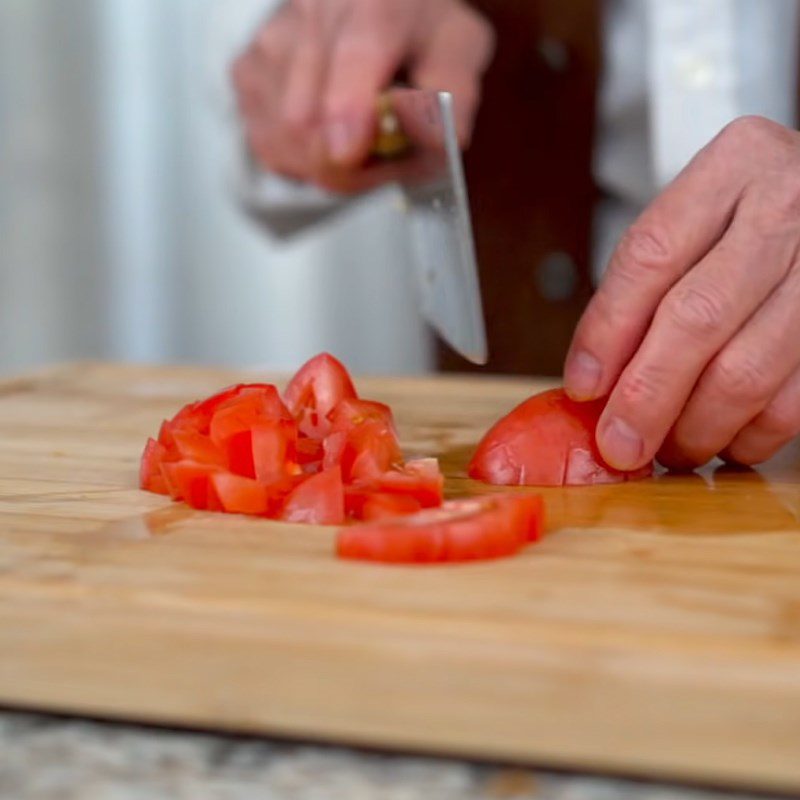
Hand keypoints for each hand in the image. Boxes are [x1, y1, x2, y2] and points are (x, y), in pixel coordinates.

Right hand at [230, 0, 493, 191]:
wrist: (368, 3)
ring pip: (287, 140)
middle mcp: (313, 9)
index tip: (349, 152)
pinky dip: (303, 158)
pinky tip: (327, 132)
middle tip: (388, 159)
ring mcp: (270, 41)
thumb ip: (452, 94)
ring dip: (330, 166)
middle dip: (355, 165)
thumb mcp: (458, 50)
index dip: (348, 106)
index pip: (356, 52)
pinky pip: (270, 144)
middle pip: (310, 117)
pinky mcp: (245, 71)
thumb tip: (434, 138)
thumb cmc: (417, 29)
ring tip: (361, 141)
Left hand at [564, 116, 799, 470]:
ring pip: (747, 368)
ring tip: (668, 449)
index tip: (583, 386)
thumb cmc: (745, 221)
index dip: (607, 332)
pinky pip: (794, 398)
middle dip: (647, 397)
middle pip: (697, 318)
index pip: (650, 257)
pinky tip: (724, 441)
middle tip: (619, 445)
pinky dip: (751, 434)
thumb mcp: (692, 223)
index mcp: (733, 167)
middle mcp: (788, 205)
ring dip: (697, 427)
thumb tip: (594, 384)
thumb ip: (642, 291)